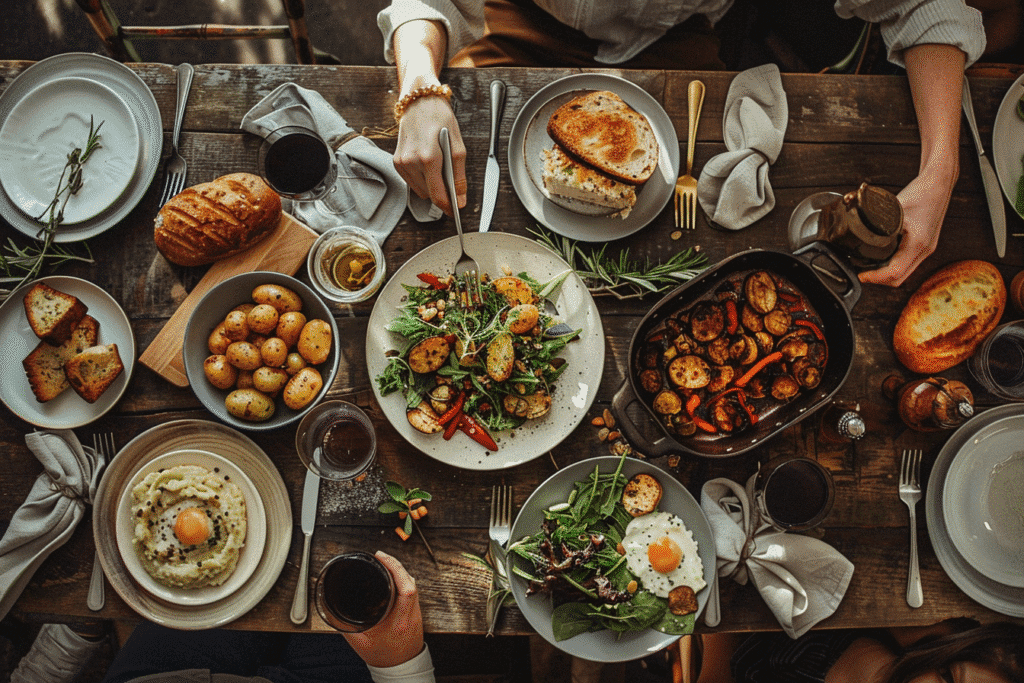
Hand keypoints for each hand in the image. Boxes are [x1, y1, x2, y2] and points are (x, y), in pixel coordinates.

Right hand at [342, 551, 424, 668]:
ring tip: (386, 562)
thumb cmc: (383, 656)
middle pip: (411, 582)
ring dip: (401, 570)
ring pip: (413, 584)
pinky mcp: (416, 612)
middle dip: (396, 564)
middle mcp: (411, 615)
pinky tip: (395, 575)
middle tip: (381, 556)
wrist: (401, 667)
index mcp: (399, 622)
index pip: (406, 589)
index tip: (382, 559)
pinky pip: (413, 589)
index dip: (395, 569)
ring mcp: (416, 613)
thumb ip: (346, 626)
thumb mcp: (361, 643)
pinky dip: (403, 579)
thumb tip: (332, 610)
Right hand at [394, 97, 466, 215]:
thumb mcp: (458, 147)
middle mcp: (411, 161)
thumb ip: (459, 177)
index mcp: (429, 158)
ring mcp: (401, 162)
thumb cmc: (439, 119)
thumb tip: (460, 199)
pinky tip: (426, 163)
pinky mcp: (396, 162)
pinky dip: (421, 177)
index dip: (447, 206)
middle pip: (428, 194)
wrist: (420, 102)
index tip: (454, 209)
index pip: (437, 194)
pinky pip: (411, 181)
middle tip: (448, 174)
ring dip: (430, 184)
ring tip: (436, 164)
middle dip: (440, 190)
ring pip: (420, 190)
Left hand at [858, 171, 949, 286]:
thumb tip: (854, 224)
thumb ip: (876, 218)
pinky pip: (908, 264)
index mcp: (918, 243)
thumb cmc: (920, 192)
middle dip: (878, 280)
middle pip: (899, 278)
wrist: (939, 184)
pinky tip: (882, 259)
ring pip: (905, 273)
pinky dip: (894, 266)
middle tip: (861, 273)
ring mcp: (927, 249)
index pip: (894, 272)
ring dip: (886, 275)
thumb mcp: (894, 207)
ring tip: (868, 268)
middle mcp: (925, 250)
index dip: (874, 278)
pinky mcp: (926, 245)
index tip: (860, 275)